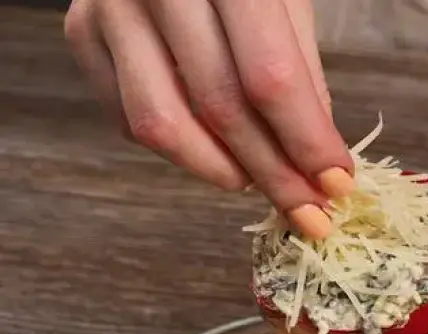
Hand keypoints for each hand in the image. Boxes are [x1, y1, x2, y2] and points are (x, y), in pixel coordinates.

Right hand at [64, 0, 351, 238]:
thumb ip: (301, 70)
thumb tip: (317, 156)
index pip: (270, 77)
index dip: (306, 141)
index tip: (336, 184)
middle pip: (221, 107)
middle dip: (272, 173)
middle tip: (308, 210)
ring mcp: (108, 9)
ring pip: (162, 125)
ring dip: (221, 172)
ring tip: (259, 184)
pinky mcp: (82, 33)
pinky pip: (129, 117)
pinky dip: (180, 148)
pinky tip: (215, 151)